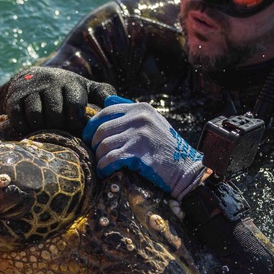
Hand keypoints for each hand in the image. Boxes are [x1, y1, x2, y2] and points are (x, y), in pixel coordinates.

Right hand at [2, 66, 115, 135]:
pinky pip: (18, 117)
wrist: (31, 77)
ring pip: (36, 116)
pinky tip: (30, 128)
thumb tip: (123, 104)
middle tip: (60, 133)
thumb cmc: (65, 88)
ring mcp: (31, 89)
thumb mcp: (85, 88)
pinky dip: (24, 127)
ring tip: (46, 131)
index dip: (75, 122)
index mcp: (71, 82)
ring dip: (41, 128)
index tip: (76, 130)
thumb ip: (103, 94)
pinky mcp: (14, 96)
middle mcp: (50, 82)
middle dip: (58, 128)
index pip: (74, 105)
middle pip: (54, 114)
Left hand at [82, 96, 205, 199]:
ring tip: (100, 164)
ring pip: (104, 144)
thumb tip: (105, 101)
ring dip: (99, 157)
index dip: (92, 125)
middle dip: (93, 144)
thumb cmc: (166, 147)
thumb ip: (131, 113)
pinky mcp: (139, 154)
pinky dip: (103, 167)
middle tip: (93, 154)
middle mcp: (140, 118)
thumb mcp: (152, 122)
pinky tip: (104, 171)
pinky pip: (110, 159)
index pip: (106, 111)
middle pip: (101, 129)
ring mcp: (139, 135)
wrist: (185, 169)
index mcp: (141, 108)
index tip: (88, 138)